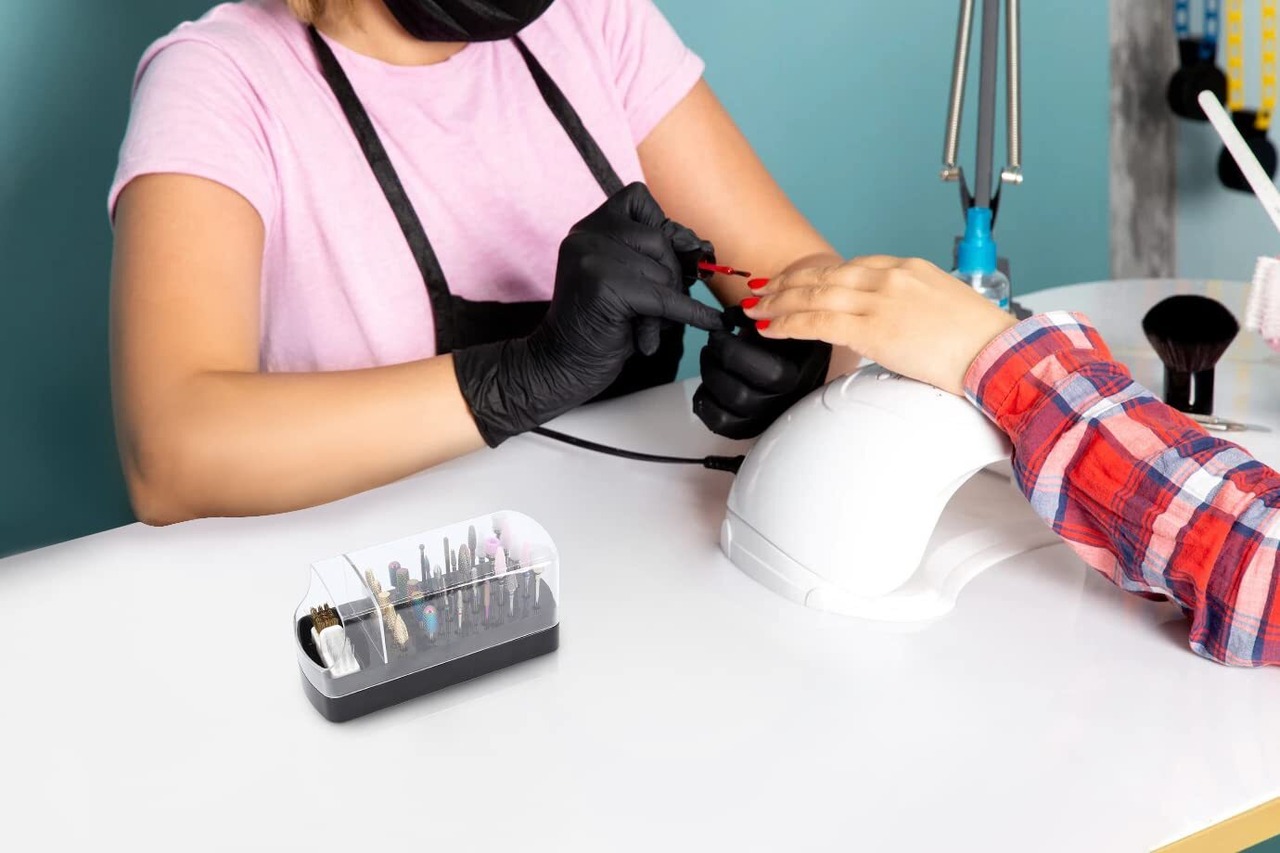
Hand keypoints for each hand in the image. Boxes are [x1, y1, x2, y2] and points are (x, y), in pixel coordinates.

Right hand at [453, 183, 725, 445]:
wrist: (562, 366)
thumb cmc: (601, 326)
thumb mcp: (630, 279)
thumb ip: (656, 255)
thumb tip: (701, 246)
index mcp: (587, 228)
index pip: (637, 198)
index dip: (661, 224)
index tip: (669, 255)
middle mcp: (585, 235)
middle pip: (658, 238)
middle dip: (671, 273)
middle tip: (660, 306)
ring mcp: (591, 258)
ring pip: (663, 270)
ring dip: (668, 302)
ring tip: (647, 325)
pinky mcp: (605, 286)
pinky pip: (665, 298)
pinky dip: (691, 313)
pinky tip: (710, 323)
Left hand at [693, 323, 830, 439]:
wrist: (790, 355)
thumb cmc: (782, 335)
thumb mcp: (779, 319)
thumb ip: (760, 315)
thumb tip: (734, 315)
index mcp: (805, 371)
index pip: (769, 374)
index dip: (733, 351)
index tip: (721, 330)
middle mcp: (790, 401)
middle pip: (741, 397)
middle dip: (715, 365)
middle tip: (711, 344)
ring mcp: (770, 417)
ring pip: (727, 414)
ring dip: (709, 380)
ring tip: (709, 358)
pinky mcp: (752, 425)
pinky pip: (720, 424)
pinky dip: (704, 402)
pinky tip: (709, 381)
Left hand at [741, 255, 1016, 395]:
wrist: (997, 355)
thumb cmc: (980, 342)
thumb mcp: (942, 309)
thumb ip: (909, 310)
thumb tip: (891, 327)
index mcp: (908, 269)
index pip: (850, 265)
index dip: (816, 273)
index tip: (796, 281)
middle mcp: (890, 278)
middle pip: (825, 274)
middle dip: (788, 282)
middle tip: (762, 290)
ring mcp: (881, 300)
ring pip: (815, 295)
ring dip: (779, 302)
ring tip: (756, 309)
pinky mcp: (874, 329)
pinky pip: (818, 322)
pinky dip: (789, 323)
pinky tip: (771, 327)